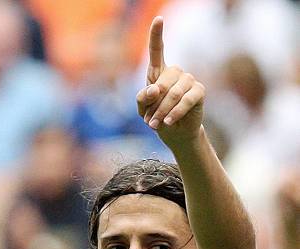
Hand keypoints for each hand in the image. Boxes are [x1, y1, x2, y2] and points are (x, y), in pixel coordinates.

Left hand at [136, 16, 204, 148]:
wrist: (174, 134)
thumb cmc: (157, 118)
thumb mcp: (143, 110)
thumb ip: (142, 99)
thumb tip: (153, 89)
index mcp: (159, 72)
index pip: (157, 51)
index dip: (157, 35)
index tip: (158, 19)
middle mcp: (175, 72)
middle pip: (164, 80)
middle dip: (155, 102)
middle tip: (149, 120)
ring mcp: (189, 80)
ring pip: (175, 92)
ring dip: (163, 110)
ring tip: (156, 124)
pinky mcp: (199, 91)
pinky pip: (187, 99)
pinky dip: (176, 112)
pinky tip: (169, 122)